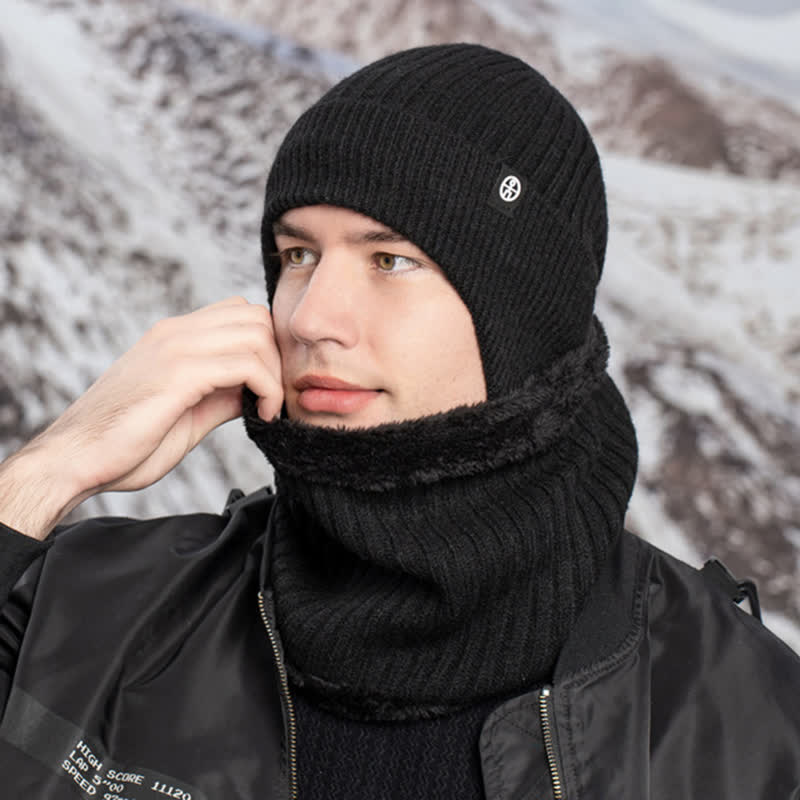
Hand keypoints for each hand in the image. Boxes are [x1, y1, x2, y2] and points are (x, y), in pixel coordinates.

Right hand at [0, 297, 282, 537]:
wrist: (75, 460)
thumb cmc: (126, 443)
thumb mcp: (189, 413)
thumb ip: (221, 395)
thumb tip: (255, 391)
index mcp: (174, 337)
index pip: (239, 313)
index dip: (266, 347)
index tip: (268, 387)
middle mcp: (176, 332)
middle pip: (255, 316)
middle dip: (277, 357)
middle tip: (273, 397)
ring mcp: (176, 348)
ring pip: (257, 333)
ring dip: (274, 374)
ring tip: (266, 409)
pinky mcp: (179, 373)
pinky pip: (246, 365)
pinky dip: (267, 389)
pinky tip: (260, 415)